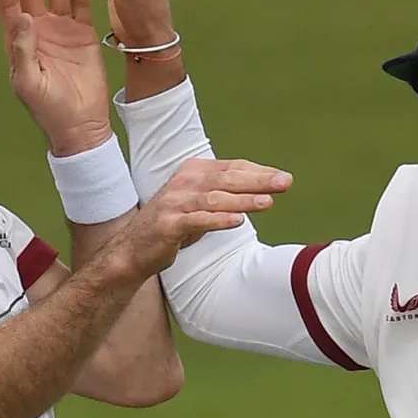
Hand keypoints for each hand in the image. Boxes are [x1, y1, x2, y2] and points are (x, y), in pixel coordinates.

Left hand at [0, 0, 112, 156]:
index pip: (9, 3)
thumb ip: (22, 49)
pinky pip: (81, 4)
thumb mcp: (27, 82)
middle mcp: (38, 30)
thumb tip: (23, 16)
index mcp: (18, 40)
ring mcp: (62, 30)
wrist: (80, 125)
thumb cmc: (47, 109)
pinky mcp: (84, 34)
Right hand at [113, 159, 293, 278]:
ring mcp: (175, 203)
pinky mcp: (168, 224)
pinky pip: (198, 220)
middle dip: (258, 181)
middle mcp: (184, 183)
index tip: (283, 177)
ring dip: (243, 200)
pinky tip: (238, 221)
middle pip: (227, 179)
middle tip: (284, 183)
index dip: (259, 172)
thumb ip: (225, 193)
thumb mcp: (200, 203)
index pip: (232, 168)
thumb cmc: (173, 224)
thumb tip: (264, 189)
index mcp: (192, 172)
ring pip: (215, 198)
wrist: (133, 249)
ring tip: (268, 202)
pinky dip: (219, 220)